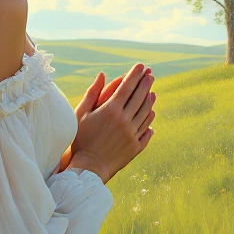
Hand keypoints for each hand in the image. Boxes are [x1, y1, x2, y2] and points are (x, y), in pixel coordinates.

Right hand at [67, 63, 155, 182]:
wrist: (88, 168)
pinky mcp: (135, 147)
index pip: (127, 87)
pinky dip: (149, 120)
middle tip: (150, 75)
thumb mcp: (82, 114)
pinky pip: (146, 130)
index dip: (135, 74)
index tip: (141, 66)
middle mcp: (124, 120)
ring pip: (145, 113)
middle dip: (145, 84)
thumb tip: (102, 74)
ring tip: (152, 92)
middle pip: (139, 97)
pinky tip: (151, 114)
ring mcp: (131, 134)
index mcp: (111, 110)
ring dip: (150, 100)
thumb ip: (92, 93)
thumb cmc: (81, 139)